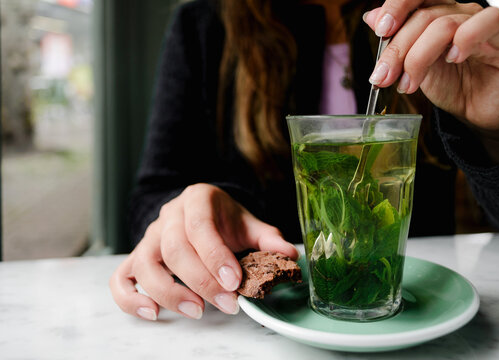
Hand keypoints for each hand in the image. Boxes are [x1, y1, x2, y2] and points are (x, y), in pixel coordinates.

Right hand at [109, 183, 297, 319]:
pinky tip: (152, 312)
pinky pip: (121, 277)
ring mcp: (149, 237)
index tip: (234, 283)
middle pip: (173, 248)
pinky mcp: (138, 257)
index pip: (200, 226)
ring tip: (196, 311)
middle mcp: (168, 216)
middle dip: (201, 281)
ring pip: (144, 264)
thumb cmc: (223, 220)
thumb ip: (268, 239)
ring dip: (168, 292)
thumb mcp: (248, 224)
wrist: (199, 212)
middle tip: (226, 303)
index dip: (215, 256)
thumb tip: (289, 255)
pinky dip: (130, 298)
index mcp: (197, 200)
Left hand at [363, 0, 498, 153]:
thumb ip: (396, 42)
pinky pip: (487, 22)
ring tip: (409, 84)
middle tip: (383, 77)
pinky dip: (465, 39)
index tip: (381, 31)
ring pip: (445, 24)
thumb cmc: (449, 85)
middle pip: (423, 17)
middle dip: (397, 50)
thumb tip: (371, 17)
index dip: (396, 7)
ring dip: (419, 57)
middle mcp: (457, 12)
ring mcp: (480, 22)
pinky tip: (453, 59)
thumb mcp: (413, 66)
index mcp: (435, 14)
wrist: (476, 111)